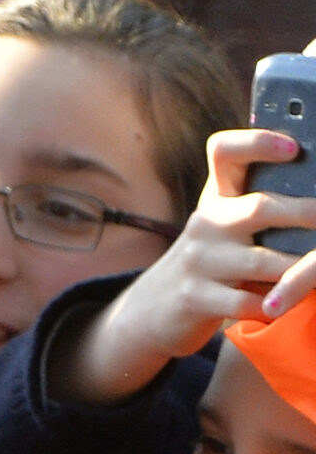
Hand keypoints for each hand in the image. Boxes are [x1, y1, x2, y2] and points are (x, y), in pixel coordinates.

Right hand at [60, 129, 315, 405]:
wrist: (153, 310)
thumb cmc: (211, 262)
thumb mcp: (224, 227)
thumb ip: (259, 206)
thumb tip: (311, 192)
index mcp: (216, 198)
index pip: (225, 152)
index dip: (258, 142)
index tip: (293, 149)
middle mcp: (205, 223)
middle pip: (261, 207)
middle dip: (308, 215)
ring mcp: (198, 261)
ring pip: (263, 263)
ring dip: (300, 272)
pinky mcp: (194, 298)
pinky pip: (249, 303)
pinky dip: (275, 307)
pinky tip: (283, 307)